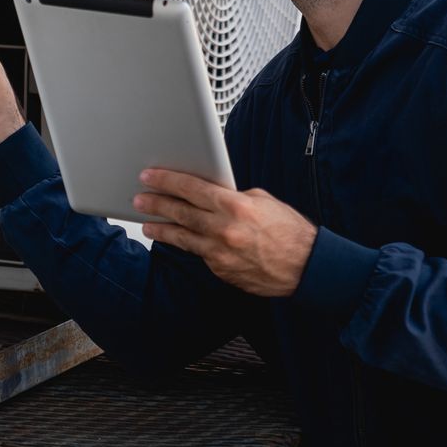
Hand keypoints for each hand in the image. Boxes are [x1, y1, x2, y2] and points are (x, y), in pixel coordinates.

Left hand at [134, 169, 317, 297]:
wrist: (307, 267)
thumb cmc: (289, 230)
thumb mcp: (262, 201)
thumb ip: (232, 196)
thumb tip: (209, 193)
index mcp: (235, 206)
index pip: (192, 189)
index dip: (167, 181)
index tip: (149, 175)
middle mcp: (225, 230)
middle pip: (181, 213)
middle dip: (157, 203)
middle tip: (138, 198)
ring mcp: (221, 253)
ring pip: (183, 238)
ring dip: (162, 228)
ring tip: (147, 222)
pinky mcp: (221, 271)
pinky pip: (200, 254)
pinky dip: (188, 245)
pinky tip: (177, 239)